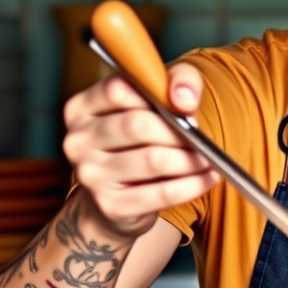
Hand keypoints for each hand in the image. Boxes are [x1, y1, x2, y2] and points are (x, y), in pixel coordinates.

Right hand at [62, 63, 219, 237]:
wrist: (116, 201)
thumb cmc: (139, 142)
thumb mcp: (156, 102)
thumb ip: (177, 81)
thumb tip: (184, 99)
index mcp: (82, 109)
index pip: (117, 89)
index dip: (157, 96)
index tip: (183, 108)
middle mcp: (78, 141)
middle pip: (136, 125)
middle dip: (177, 131)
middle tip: (200, 137)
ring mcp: (91, 175)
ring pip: (153, 160)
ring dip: (190, 159)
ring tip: (208, 158)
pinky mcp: (111, 205)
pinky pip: (162, 193)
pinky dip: (194, 184)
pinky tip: (208, 178)